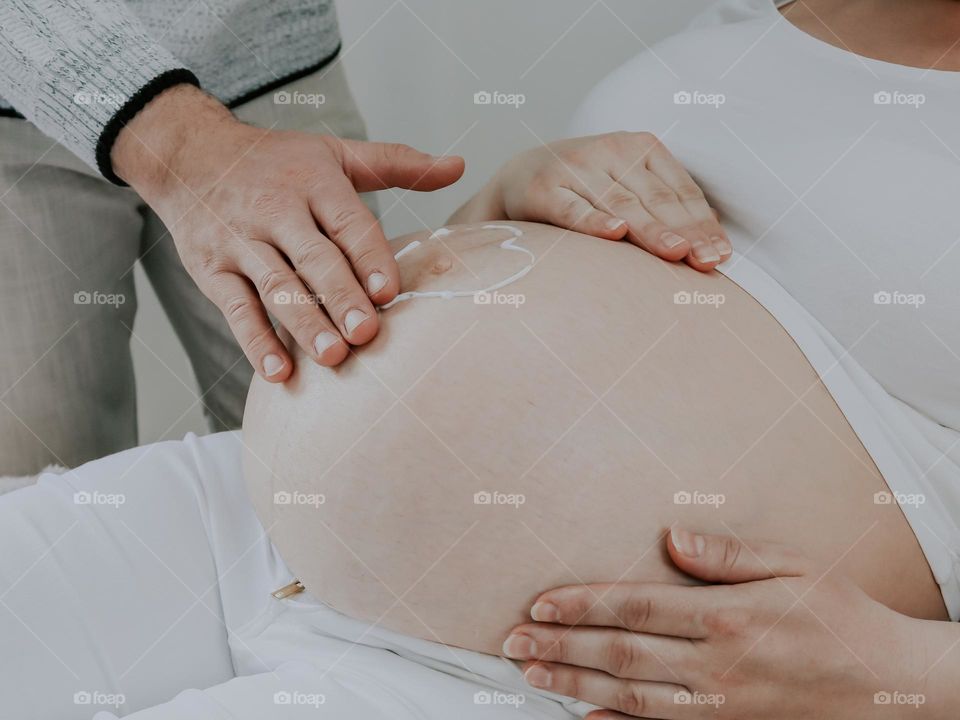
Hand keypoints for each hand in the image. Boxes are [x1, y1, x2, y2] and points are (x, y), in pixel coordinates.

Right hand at [113, 84, 464, 380]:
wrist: (190, 155)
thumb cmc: (276, 162)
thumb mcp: (335, 152)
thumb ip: (397, 164)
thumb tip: (459, 168)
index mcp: (314, 182)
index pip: (347, 222)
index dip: (369, 258)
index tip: (390, 293)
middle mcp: (276, 210)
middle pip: (313, 259)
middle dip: (340, 298)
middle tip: (365, 334)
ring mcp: (240, 241)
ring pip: (276, 286)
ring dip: (304, 324)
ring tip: (332, 357)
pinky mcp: (211, 269)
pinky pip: (235, 309)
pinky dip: (255, 342)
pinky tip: (280, 372)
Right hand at [450, 132, 729, 271]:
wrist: (517, 177)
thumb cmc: (585, 189)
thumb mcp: (627, 185)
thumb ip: (663, 204)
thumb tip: (713, 239)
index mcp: (640, 148)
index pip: (681, 190)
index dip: (703, 224)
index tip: (720, 255)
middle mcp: (611, 151)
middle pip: (656, 199)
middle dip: (685, 232)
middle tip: (706, 261)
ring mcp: (576, 167)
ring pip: (621, 204)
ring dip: (650, 230)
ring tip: (675, 253)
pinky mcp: (543, 187)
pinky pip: (573, 208)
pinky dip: (593, 221)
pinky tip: (614, 234)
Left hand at [504, 529, 956, 718]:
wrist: (891, 688)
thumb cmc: (843, 618)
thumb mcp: (795, 567)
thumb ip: (728, 554)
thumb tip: (671, 537)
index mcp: (728, 617)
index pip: (636, 607)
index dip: (583, 605)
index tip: (541, 601)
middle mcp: (716, 666)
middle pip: (620, 655)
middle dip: (560, 645)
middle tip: (513, 639)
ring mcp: (720, 706)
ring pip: (630, 697)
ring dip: (574, 685)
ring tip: (532, 673)